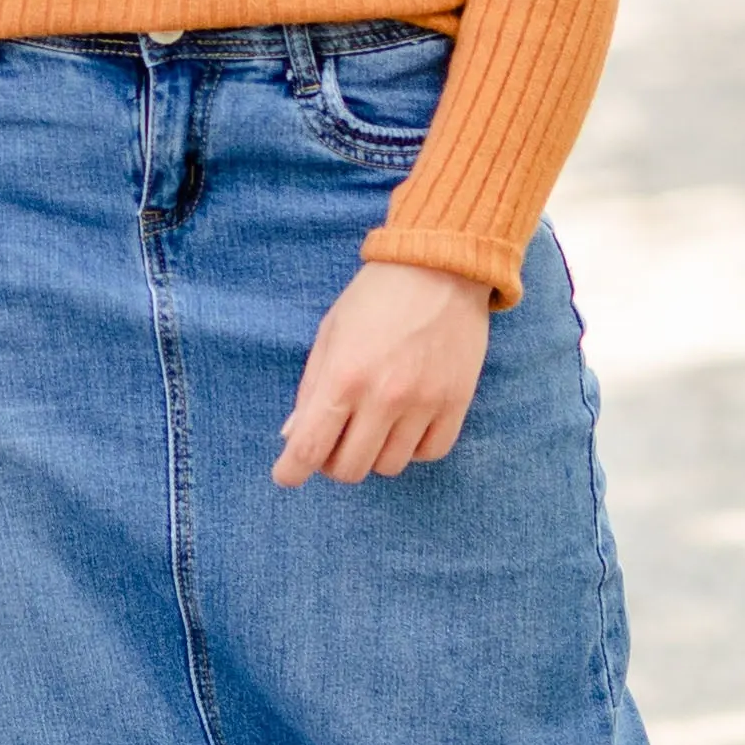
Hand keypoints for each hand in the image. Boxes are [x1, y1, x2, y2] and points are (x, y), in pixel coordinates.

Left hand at [274, 259, 492, 487]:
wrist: (441, 268)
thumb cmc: (376, 297)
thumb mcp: (330, 334)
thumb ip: (311, 388)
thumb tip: (291, 436)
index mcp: (344, 376)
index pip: (310, 448)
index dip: (292, 472)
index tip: (287, 476)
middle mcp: (383, 397)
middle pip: (350, 469)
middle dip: (333, 462)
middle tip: (335, 440)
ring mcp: (423, 403)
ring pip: (389, 466)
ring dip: (374, 454)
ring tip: (373, 425)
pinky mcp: (456, 402)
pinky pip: (430, 453)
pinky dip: (412, 448)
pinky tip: (406, 425)